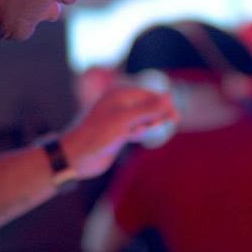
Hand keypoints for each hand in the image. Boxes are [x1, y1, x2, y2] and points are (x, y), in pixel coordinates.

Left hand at [60, 86, 177, 178]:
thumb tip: (169, 96)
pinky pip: (137, 130)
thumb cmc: (98, 135)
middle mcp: (120, 104)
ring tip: (134, 134)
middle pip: (149, 107)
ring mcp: (120, 119)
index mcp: (120, 94)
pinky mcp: (119, 133)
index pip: (150, 95)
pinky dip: (139, 133)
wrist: (76, 157)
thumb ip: (148, 109)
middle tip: (150, 129)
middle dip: (155, 117)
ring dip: (146, 127)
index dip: (164, 105)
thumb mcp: (125, 121)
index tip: (175, 118)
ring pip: (144, 120)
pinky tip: (133, 137)